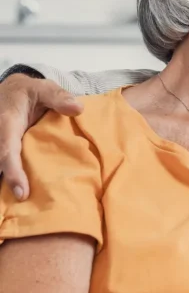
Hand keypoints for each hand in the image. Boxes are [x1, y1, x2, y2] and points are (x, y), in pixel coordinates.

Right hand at [0, 74, 82, 199]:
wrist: (11, 90)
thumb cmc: (30, 92)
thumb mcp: (44, 88)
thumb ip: (59, 97)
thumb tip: (78, 109)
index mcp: (7, 123)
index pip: (6, 150)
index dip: (13, 172)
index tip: (22, 192)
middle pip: (1, 165)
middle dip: (11, 184)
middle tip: (27, 204)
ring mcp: (0, 143)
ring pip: (1, 167)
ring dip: (11, 183)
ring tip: (29, 204)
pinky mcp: (4, 149)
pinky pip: (6, 163)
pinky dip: (14, 177)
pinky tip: (27, 192)